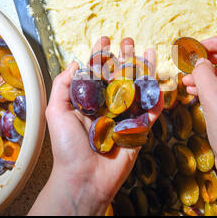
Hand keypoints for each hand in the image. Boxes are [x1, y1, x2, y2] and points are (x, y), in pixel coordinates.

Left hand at [29, 36, 163, 215]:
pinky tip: (160, 82)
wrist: (83, 179)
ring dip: (143, 70)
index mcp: (88, 102)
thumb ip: (63, 85)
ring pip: (137, 90)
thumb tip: (75, 63)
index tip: (104, 39)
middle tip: (129, 41)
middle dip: (124, 57)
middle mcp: (107, 107)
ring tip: (148, 52)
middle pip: (119, 76)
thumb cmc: (67, 148)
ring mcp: (123, 118)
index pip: (97, 72)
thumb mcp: (56, 112)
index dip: (101, 55)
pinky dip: (157, 99)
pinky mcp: (137, 131)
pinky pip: (150, 113)